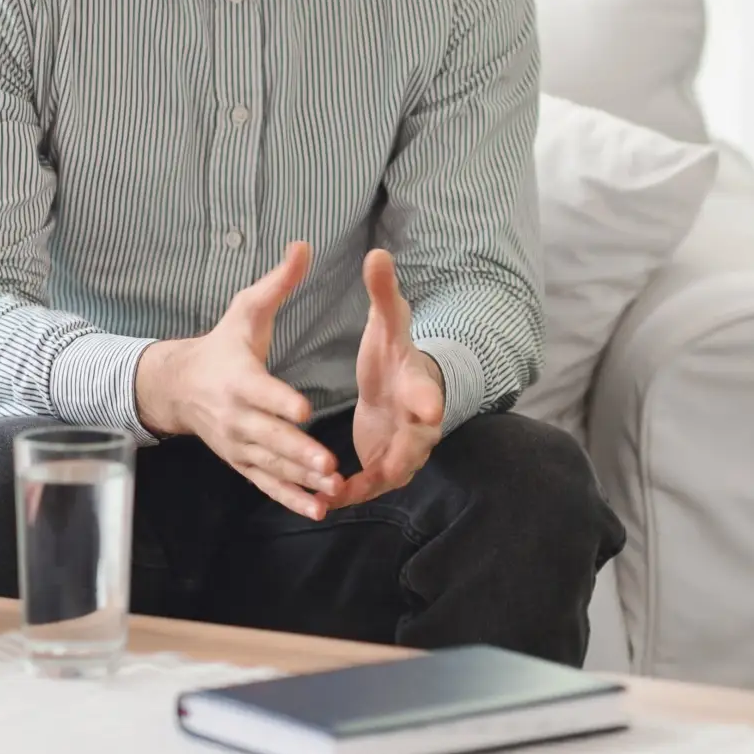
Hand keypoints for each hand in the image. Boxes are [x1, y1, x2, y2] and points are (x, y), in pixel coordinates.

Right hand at [135, 241, 343, 519]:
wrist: (177, 384)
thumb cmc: (222, 345)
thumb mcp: (245, 311)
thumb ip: (277, 283)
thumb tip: (304, 245)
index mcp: (237, 378)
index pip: (260, 392)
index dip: (279, 401)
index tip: (303, 410)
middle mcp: (234, 416)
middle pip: (267, 437)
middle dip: (297, 452)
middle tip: (329, 464)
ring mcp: (236, 444)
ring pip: (269, 466)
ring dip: (300, 480)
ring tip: (332, 489)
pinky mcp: (241, 463)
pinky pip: (266, 484)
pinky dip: (290, 498)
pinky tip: (318, 509)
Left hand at [330, 249, 445, 508]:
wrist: (402, 389)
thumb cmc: (393, 355)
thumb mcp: (386, 324)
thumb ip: (383, 294)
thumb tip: (377, 253)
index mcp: (417, 383)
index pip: (427, 391)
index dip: (428, 399)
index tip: (428, 407)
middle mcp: (417, 421)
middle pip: (419, 440)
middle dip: (405, 453)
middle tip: (391, 466)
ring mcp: (403, 447)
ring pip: (394, 470)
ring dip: (371, 482)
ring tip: (342, 490)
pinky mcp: (383, 467)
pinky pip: (369, 485)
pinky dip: (350, 493)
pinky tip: (325, 500)